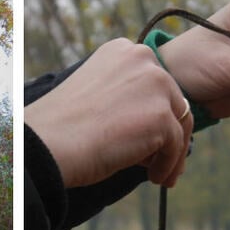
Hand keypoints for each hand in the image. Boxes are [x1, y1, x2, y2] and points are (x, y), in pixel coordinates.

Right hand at [25, 38, 191, 188]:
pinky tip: (155, 178)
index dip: (153, 110)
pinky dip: (168, 166)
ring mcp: (155, 85)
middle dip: (168, 132)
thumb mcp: (97, 97)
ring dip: (172, 152)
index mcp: (123, 51)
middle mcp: (142, 59)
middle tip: (157, 159)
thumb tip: (155, 125)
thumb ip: (126, 98)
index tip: (147, 135)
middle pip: (173, 101)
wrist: (49, 144)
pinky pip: (176, 147)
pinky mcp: (161, 116)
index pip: (155, 82)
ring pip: (180, 124)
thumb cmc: (63, 128)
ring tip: (160, 174)